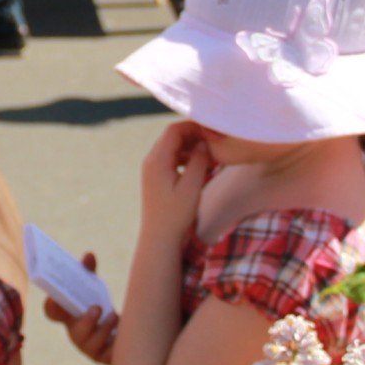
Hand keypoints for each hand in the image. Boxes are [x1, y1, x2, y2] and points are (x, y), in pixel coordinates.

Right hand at [41, 252, 117, 364]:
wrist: (121, 332)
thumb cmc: (101, 307)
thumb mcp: (95, 289)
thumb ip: (89, 272)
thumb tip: (89, 255)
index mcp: (70, 315)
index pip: (53, 313)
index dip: (52, 307)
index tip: (56, 298)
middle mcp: (77, 333)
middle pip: (75, 333)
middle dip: (86, 322)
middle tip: (97, 308)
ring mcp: (90, 348)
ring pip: (92, 345)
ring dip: (104, 330)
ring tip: (114, 317)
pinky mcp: (105, 358)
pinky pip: (109, 356)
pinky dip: (117, 344)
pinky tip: (124, 334)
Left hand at [139, 121, 211, 243]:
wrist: (160, 237)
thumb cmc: (176, 215)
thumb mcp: (192, 187)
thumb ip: (198, 161)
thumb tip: (203, 142)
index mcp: (157, 160)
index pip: (174, 130)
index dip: (194, 126)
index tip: (213, 131)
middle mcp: (150, 161)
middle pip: (172, 136)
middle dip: (193, 135)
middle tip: (214, 140)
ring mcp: (151, 169)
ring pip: (172, 147)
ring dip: (190, 147)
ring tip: (210, 153)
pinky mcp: (155, 177)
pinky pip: (171, 158)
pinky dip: (185, 157)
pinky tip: (200, 165)